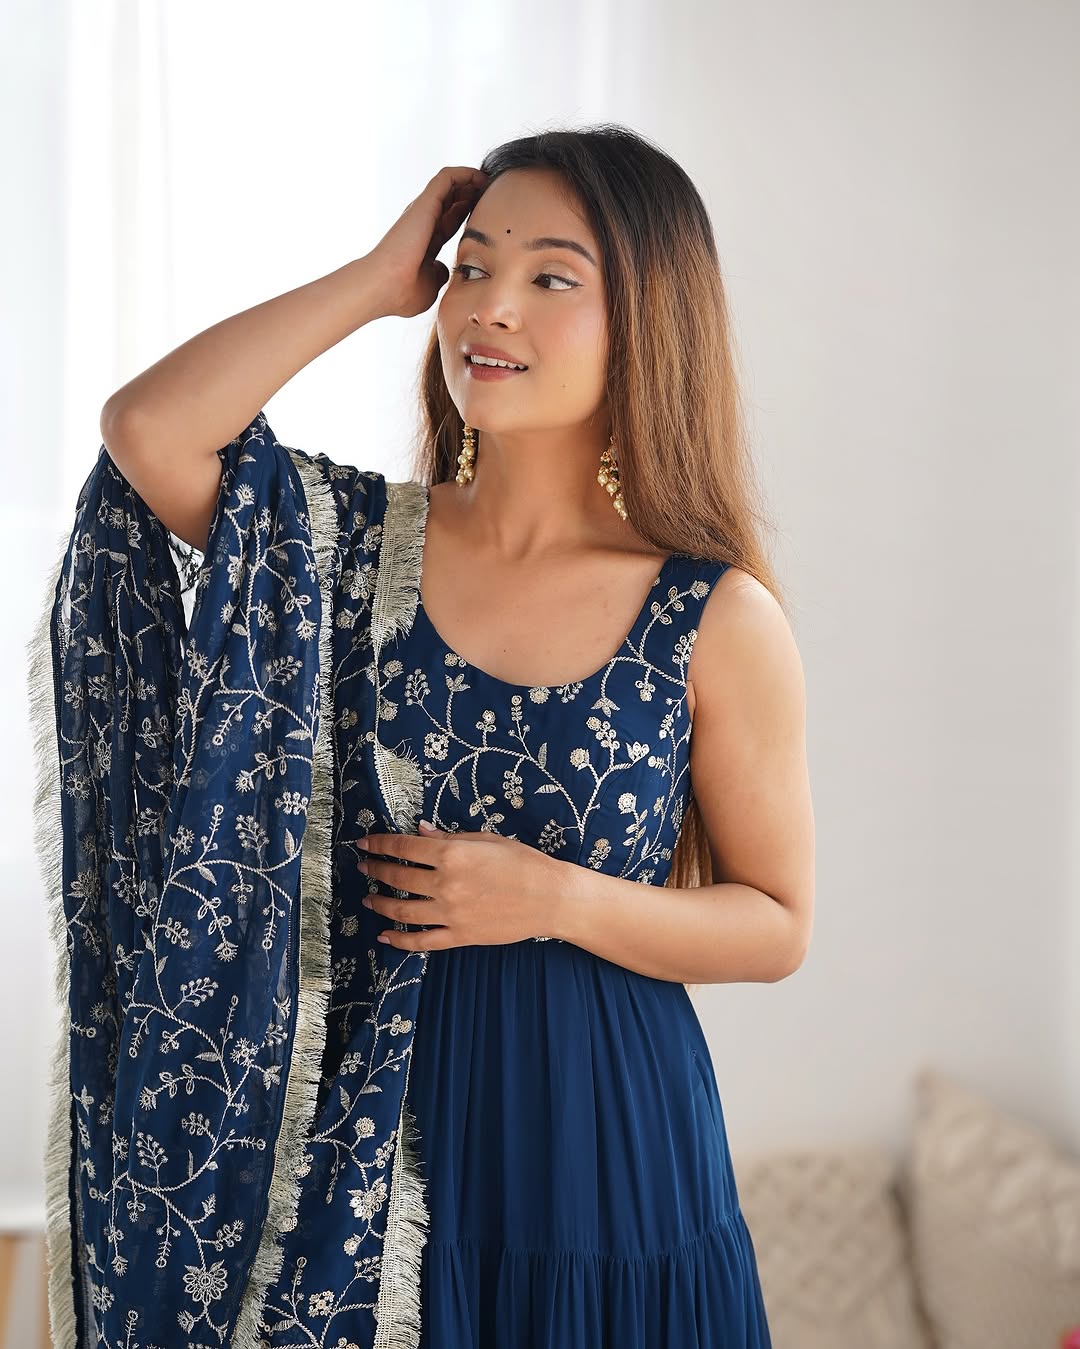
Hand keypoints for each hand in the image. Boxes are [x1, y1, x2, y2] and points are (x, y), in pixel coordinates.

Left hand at [352, 821, 565, 950]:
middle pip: (398, 877)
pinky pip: (422, 941)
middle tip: (363, 868)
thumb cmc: (523, 863)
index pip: (404, 847)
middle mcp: (445, 884)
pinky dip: (399, 941)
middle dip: (376, 870)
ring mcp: (450, 913)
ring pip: (402, 911)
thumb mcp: (486, 840)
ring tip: (368, 899)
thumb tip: (421, 831)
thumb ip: (450, 838)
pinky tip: (384, 936)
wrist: (550, 898)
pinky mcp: (459, 936)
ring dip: (380, 904)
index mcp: (452, 855)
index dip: (380, 844)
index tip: (365, 843)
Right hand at [366, 165, 488, 319]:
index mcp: (426, 241)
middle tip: (494, 194)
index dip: (468, 215)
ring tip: (490, 181)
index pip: (450, 221)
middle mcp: (423, 222)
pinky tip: (481, 177)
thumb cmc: (402, 292)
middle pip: (451, 200)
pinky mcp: (425, 203)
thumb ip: (439, 275)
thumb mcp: (430, 285)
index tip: (488, 215)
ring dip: (470, 180)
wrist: (384, 286)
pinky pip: (447, 178)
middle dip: (472, 194)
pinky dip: (465, 173)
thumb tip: (445, 269)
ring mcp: (422, 211)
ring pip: (449, 184)